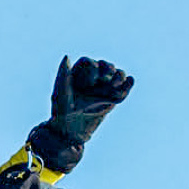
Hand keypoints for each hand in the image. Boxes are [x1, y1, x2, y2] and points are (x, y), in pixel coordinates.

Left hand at [26, 54, 133, 174]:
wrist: (71, 133)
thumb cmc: (61, 114)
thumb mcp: (59, 94)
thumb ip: (63, 75)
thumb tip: (67, 55)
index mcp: (77, 75)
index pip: (89, 64)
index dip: (92, 70)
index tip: (89, 84)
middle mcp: (91, 79)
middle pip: (105, 66)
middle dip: (108, 70)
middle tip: (106, 79)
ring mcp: (103, 88)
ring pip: (116, 75)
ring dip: (119, 75)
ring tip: (116, 83)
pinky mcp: (112, 98)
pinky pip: (123, 88)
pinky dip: (128, 85)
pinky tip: (129, 82)